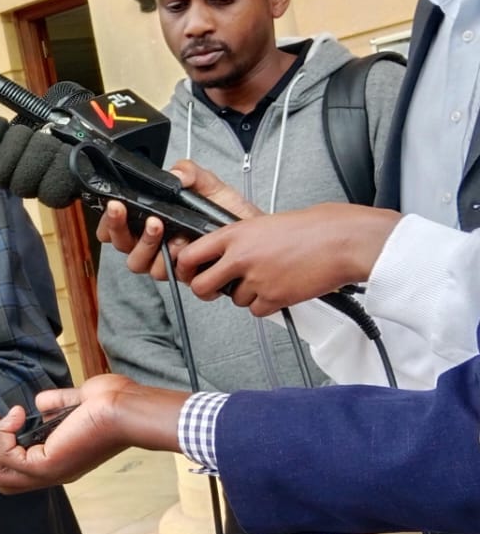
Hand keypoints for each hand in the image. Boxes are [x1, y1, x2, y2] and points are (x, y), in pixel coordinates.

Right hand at [0, 375, 188, 492]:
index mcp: (58, 462)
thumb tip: (38, 403)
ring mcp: (49, 472)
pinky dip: (2, 435)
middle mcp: (51, 473)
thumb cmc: (113, 404)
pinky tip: (12, 415)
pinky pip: (8, 456)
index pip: (14, 473)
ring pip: (0, 473)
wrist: (128, 409)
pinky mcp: (47, 464)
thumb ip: (56, 405)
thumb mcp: (76, 402)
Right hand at [97, 161, 258, 278]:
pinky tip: (183, 243)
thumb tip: (174, 174)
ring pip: (141, 263)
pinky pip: (171, 274)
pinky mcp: (187, 274)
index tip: (114, 205)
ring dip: (146, 244)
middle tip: (123, 210)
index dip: (108, 221)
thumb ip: (189, 172)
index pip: (115, 228)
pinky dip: (175, 258)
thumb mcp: (208, 184)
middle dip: (119, 228)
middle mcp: (154, 245)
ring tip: (158, 224)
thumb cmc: (228, 212)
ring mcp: (168, 261)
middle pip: (121, 246)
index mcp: (150, 223)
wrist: (255, 232)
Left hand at [173, 203, 400, 314]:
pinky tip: (281, 288)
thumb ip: (243, 238)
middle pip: (200, 286)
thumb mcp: (267, 222)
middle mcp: (241, 257)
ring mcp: (256, 279)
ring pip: (234, 300)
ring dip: (248, 294)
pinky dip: (267, 305)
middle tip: (218, 288)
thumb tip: (227, 252)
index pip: (190, 255)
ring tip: (271, 277)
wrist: (346, 240)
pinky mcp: (274, 297)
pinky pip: (257, 311)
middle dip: (207, 291)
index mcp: (235, 234)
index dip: (186, 267)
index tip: (190, 272)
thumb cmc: (316, 228)